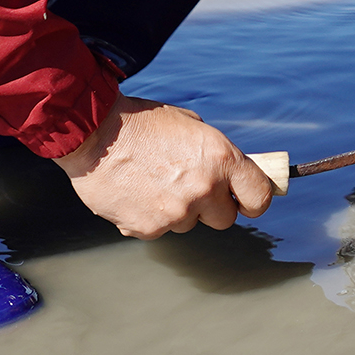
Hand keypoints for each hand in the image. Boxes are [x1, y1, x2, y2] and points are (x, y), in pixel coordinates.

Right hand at [56, 91, 274, 237]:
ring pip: (190, 224)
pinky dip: (152, 216)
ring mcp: (176, 212)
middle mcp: (204, 188)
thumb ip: (216, 155)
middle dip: (213, 206)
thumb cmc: (144, 124)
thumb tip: (234, 176)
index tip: (245, 200)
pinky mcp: (149, 229)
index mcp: (220, 158)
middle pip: (226, 219)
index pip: (259, 196)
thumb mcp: (192, 126)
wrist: (95, 133)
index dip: (254, 200)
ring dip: (180, 210)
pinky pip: (161, 229)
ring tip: (155, 182)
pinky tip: (137, 192)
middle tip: (192, 187)